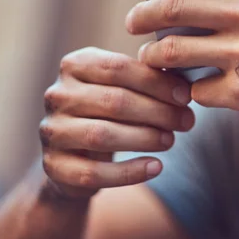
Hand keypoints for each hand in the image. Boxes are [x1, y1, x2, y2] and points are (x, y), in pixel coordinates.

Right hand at [39, 47, 193, 198]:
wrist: (76, 155)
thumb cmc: (109, 112)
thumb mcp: (124, 88)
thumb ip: (148, 80)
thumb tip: (185, 87)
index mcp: (75, 65)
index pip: (118, 68)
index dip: (156, 82)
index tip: (185, 96)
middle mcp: (57, 95)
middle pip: (113, 101)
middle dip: (157, 112)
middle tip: (186, 121)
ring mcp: (52, 130)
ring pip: (102, 135)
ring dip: (145, 138)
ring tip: (171, 140)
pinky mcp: (53, 166)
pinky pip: (93, 173)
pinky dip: (129, 172)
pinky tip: (156, 167)